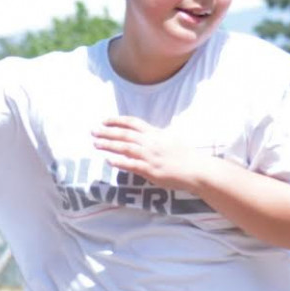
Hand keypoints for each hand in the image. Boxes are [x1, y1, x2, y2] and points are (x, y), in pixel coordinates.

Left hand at [92, 116, 208, 191]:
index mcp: (156, 133)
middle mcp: (151, 142)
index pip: (133, 123)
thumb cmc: (184, 156)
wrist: (197, 170)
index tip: (104, 120)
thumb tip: (140, 134)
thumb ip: (154, 136)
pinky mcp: (150, 170)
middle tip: (93, 131)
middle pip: (125, 134)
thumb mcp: (169, 140)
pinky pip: (131, 164)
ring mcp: (150, 156)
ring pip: (125, 147)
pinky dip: (118, 161)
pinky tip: (108, 160)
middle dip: (107, 131)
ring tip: (95, 143)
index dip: (117, 120)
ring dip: (108, 144)